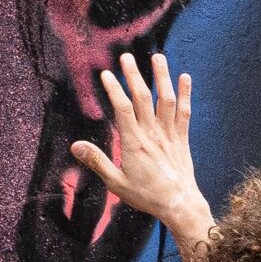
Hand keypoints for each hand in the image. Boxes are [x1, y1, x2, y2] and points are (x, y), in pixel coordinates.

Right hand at [68, 53, 211, 235]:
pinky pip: (184, 112)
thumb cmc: (146, 196)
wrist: (179, 204)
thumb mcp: (116, 183)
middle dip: (134, 75)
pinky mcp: (182, 138)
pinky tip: (185, 77)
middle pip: (142, 98)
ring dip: (162, 77)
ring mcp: (169, 134)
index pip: (122, 108)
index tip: (106, 74)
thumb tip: (75, 146)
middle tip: (126, 57)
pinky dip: (185, 94)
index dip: (114, 89)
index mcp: (134, 143)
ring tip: (158, 57)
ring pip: (166, 100)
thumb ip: (97, 161)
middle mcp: (152, 134)